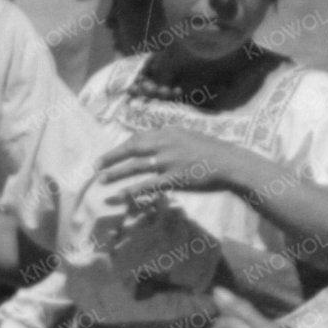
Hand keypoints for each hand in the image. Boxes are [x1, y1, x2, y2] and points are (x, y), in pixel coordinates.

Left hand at [97, 133, 256, 215]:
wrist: (232, 163)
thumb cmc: (212, 153)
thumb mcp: (189, 137)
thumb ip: (171, 139)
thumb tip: (154, 140)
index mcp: (170, 132)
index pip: (139, 137)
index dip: (122, 146)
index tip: (110, 153)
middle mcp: (167, 144)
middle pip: (132, 148)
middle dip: (112, 157)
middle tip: (96, 165)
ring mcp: (170, 161)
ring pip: (136, 166)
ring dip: (116, 173)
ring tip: (102, 180)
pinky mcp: (175, 178)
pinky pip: (148, 185)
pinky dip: (131, 190)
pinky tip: (119, 195)